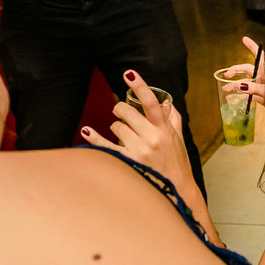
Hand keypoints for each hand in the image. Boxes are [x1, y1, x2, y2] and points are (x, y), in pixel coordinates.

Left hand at [81, 71, 197, 197]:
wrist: (177, 190)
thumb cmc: (177, 163)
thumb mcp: (179, 139)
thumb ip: (173, 119)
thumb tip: (167, 103)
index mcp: (165, 130)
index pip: (152, 103)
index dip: (140, 87)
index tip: (129, 74)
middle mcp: (152, 138)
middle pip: (127, 112)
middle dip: (121, 109)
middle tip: (121, 111)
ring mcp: (139, 151)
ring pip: (117, 127)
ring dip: (116, 127)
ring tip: (123, 133)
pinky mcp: (128, 162)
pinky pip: (106, 146)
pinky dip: (94, 138)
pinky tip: (85, 131)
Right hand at [224, 36, 264, 116]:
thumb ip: (255, 88)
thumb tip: (240, 86)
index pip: (258, 56)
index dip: (252, 47)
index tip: (244, 39)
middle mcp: (264, 77)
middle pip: (247, 70)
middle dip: (235, 70)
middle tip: (226, 75)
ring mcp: (262, 87)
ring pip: (246, 83)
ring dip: (235, 86)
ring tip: (225, 90)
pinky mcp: (262, 97)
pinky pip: (249, 95)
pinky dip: (240, 97)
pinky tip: (231, 99)